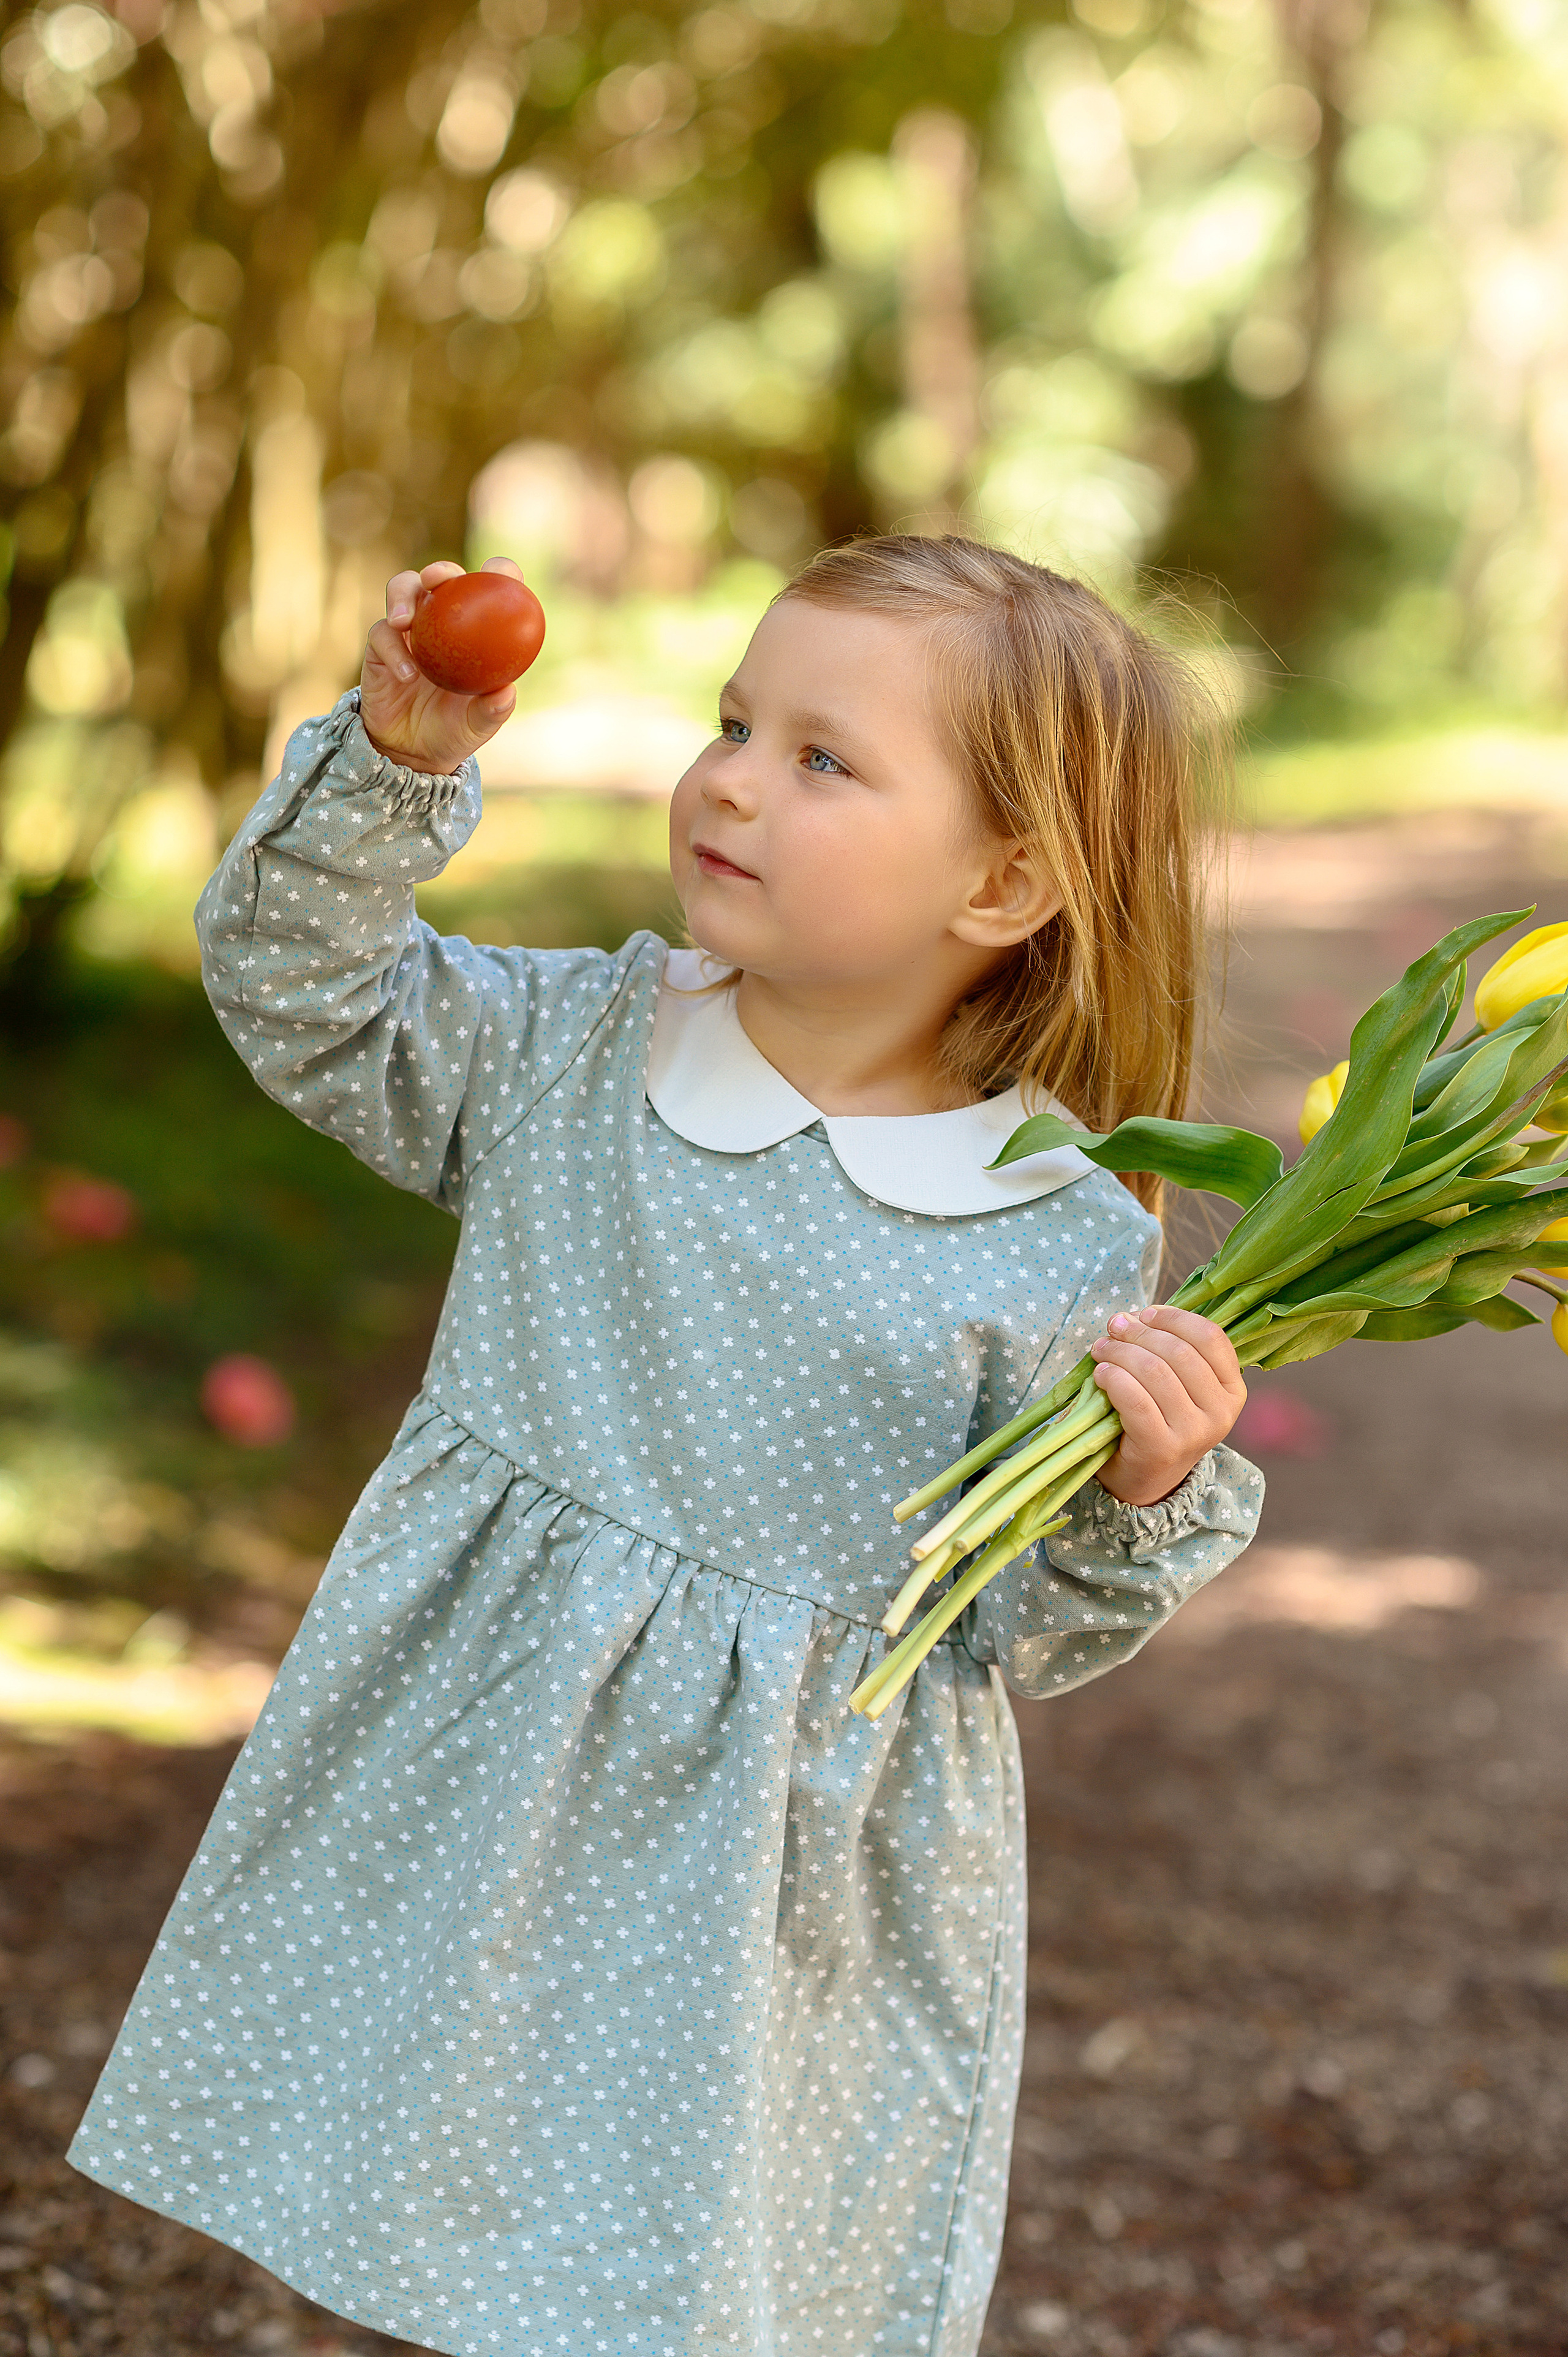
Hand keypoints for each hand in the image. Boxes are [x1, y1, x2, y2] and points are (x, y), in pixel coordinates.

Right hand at [360, 558, 521, 775]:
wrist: (413, 753)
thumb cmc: (454, 730)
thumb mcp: (478, 725)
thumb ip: (493, 710)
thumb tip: (506, 692)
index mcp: (475, 630)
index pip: (490, 589)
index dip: (499, 572)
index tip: (501, 572)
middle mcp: (442, 622)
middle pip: (441, 578)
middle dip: (440, 571)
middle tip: (436, 579)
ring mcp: (410, 631)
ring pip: (403, 589)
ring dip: (403, 596)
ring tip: (404, 621)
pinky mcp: (380, 647)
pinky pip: (381, 635)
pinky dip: (393, 650)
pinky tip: (406, 673)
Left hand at [1088, 1303, 1246, 1506]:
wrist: (1144, 1479)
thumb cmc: (1159, 1421)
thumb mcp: (1178, 1386)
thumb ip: (1167, 1350)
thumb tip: (1132, 1316)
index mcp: (1232, 1390)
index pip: (1210, 1337)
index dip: (1174, 1318)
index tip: (1145, 1314)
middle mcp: (1221, 1412)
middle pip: (1178, 1351)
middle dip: (1139, 1332)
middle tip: (1113, 1327)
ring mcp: (1194, 1433)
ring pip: (1155, 1372)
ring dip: (1120, 1352)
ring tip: (1101, 1348)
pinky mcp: (1163, 1448)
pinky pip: (1136, 1400)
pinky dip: (1114, 1379)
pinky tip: (1101, 1375)